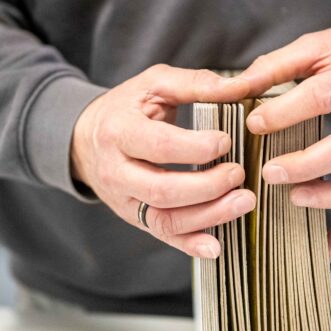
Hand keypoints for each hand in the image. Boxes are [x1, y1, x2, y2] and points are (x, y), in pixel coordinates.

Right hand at [72, 65, 256, 258]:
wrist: (86, 139)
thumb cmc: (128, 107)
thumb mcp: (154, 84)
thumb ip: (196, 83)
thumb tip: (241, 87)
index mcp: (118, 131)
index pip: (158, 146)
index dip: (196, 148)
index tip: (227, 141)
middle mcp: (116, 171)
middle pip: (161, 190)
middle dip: (206, 187)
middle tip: (239, 174)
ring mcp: (124, 200)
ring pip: (164, 220)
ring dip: (208, 217)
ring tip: (243, 202)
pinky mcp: (134, 218)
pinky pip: (162, 236)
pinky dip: (190, 245)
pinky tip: (216, 246)